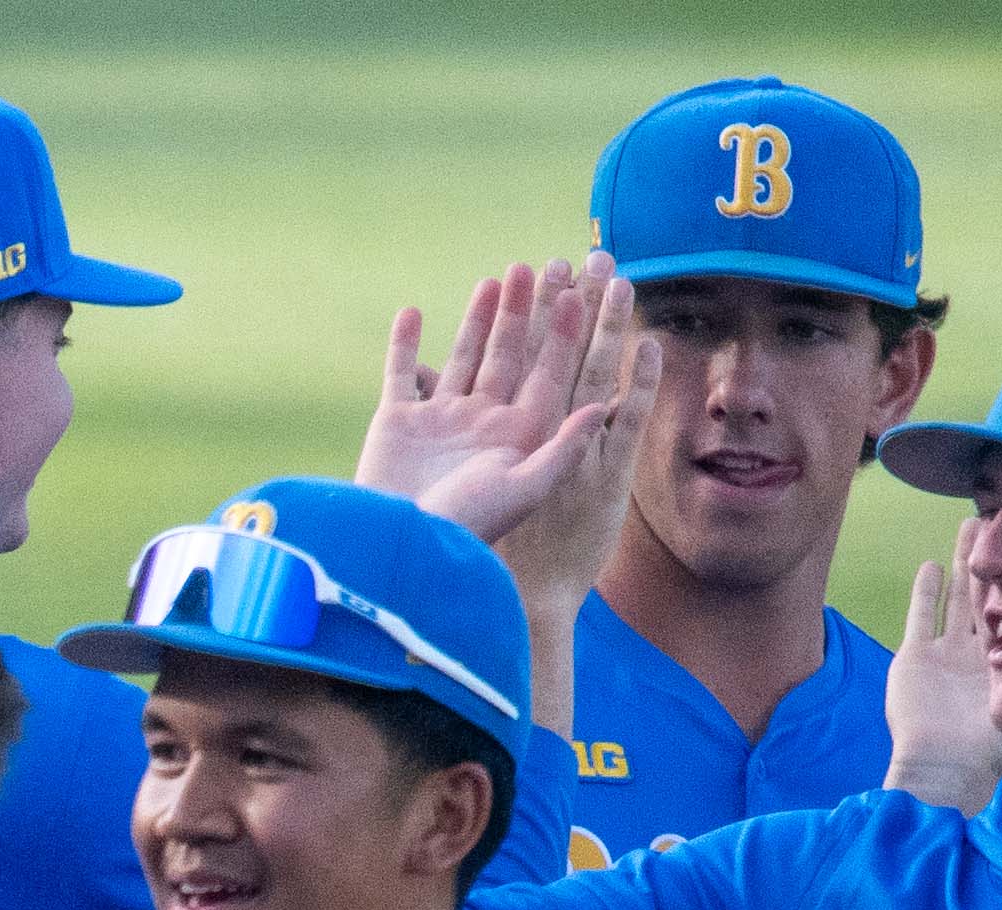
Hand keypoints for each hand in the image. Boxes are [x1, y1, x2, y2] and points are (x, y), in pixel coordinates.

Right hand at [357, 258, 655, 600]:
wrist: (403, 552)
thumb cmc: (467, 527)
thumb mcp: (524, 490)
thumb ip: (563, 447)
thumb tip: (605, 404)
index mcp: (515, 438)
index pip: (546, 375)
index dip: (563, 334)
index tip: (579, 293)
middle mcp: (480, 424)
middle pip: (508, 357)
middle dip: (525, 313)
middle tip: (541, 266)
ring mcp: (438, 422)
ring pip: (462, 356)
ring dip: (478, 319)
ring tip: (495, 279)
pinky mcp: (396, 423)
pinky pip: (401, 374)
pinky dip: (404, 345)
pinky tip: (412, 313)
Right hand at [883, 526, 1001, 811]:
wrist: (943, 771)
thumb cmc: (988, 754)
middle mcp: (975, 654)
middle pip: (987, 595)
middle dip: (995, 559)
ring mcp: (943, 656)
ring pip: (955, 597)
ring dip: (961, 563)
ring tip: (971, 527)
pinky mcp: (914, 661)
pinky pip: (920, 618)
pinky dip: (924, 592)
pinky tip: (930, 566)